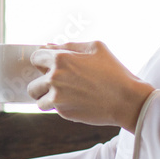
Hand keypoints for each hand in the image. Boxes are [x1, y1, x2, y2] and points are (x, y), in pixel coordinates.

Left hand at [28, 41, 153, 129]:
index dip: (42, 62)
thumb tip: (48, 45)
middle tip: (56, 84)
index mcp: (60, 59)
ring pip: (39, 100)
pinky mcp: (64, 113)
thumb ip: (69, 46)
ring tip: (63, 95)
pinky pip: (54, 109)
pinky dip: (61, 106)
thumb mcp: (96, 48)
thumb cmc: (114, 71)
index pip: (35, 59)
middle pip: (32, 84)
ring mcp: (57, 98)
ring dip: (47, 98)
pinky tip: (77, 102)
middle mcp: (55, 79)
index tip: (48, 66)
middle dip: (42, 83)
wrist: (127, 100)